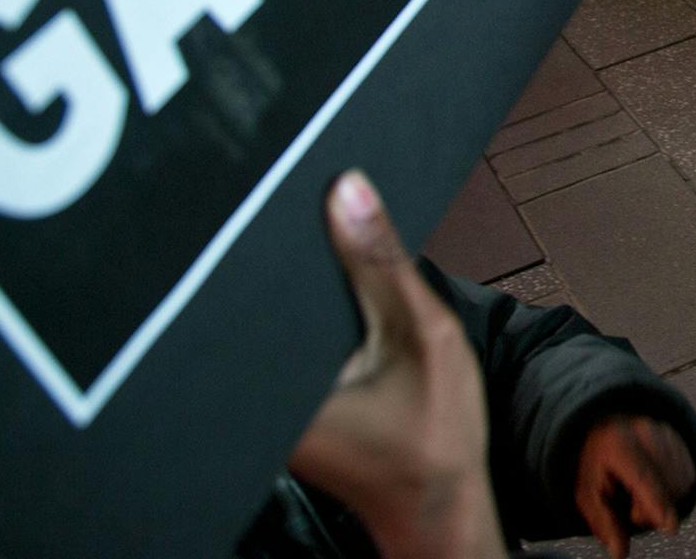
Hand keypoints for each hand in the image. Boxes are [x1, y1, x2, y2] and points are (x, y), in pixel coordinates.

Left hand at [289, 172, 504, 558]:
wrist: (438, 503)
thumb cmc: (436, 440)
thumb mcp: (425, 335)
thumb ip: (384, 263)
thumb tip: (349, 191)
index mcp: (280, 385)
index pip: (258, 285)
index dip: (278, 234)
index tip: (302, 191)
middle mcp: (256, 398)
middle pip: (260, 298)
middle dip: (297, 260)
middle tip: (332, 229)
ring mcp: (263, 406)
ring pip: (274, 319)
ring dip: (305, 290)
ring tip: (340, 266)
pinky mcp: (281, 406)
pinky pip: (287, 342)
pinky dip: (312, 317)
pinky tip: (344, 311)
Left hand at [572, 416, 695, 557]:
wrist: (606, 425)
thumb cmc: (596, 461)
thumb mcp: (588, 493)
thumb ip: (604, 523)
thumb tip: (619, 552)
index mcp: (616, 444)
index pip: (643, 477)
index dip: (657, 503)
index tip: (669, 526)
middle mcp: (644, 433)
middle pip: (666, 483)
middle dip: (654, 507)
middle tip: (634, 507)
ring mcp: (665, 431)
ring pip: (681, 480)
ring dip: (668, 498)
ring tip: (644, 493)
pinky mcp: (679, 437)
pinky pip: (689, 473)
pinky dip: (677, 487)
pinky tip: (659, 483)